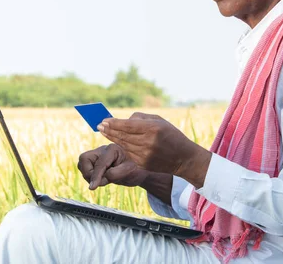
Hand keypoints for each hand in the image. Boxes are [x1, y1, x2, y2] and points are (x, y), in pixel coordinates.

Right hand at [77, 144, 148, 189]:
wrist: (135, 171)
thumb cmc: (134, 170)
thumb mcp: (129, 172)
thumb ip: (116, 174)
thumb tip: (100, 179)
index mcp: (113, 149)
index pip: (99, 163)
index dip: (96, 176)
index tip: (92, 187)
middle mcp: (102, 149)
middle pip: (84, 158)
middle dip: (89, 173)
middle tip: (102, 181)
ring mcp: (97, 155)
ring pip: (82, 163)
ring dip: (89, 175)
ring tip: (104, 180)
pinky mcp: (93, 161)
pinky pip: (83, 168)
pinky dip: (89, 176)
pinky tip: (100, 178)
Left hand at [97, 112, 211, 187]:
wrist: (183, 158)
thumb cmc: (171, 135)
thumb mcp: (160, 121)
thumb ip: (141, 118)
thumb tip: (123, 120)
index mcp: (153, 129)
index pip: (128, 125)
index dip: (114, 123)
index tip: (104, 120)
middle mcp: (148, 142)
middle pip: (123, 135)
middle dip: (109, 130)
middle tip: (99, 125)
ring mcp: (145, 155)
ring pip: (123, 145)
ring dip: (112, 138)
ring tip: (104, 131)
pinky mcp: (143, 164)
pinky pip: (128, 153)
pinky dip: (121, 146)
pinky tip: (116, 141)